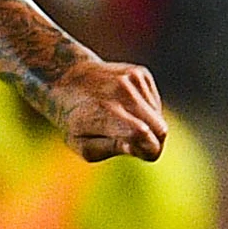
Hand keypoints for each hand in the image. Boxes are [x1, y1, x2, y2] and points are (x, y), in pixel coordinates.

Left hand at [39, 55, 167, 162]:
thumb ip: (112, 148)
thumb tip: (141, 147)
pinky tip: (126, 108)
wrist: (67, 78)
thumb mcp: (83, 144)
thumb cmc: (73, 119)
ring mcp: (133, 79)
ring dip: (148, 126)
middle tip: (137, 146)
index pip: (141, 134)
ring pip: (159, 116)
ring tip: (123, 123)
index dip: (149, 151)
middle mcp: (121, 92)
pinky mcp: (140, 73)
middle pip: (160, 128)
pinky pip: (155, 103)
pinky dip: (146, 111)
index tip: (143, 155)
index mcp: (104, 113)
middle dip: (154, 143)